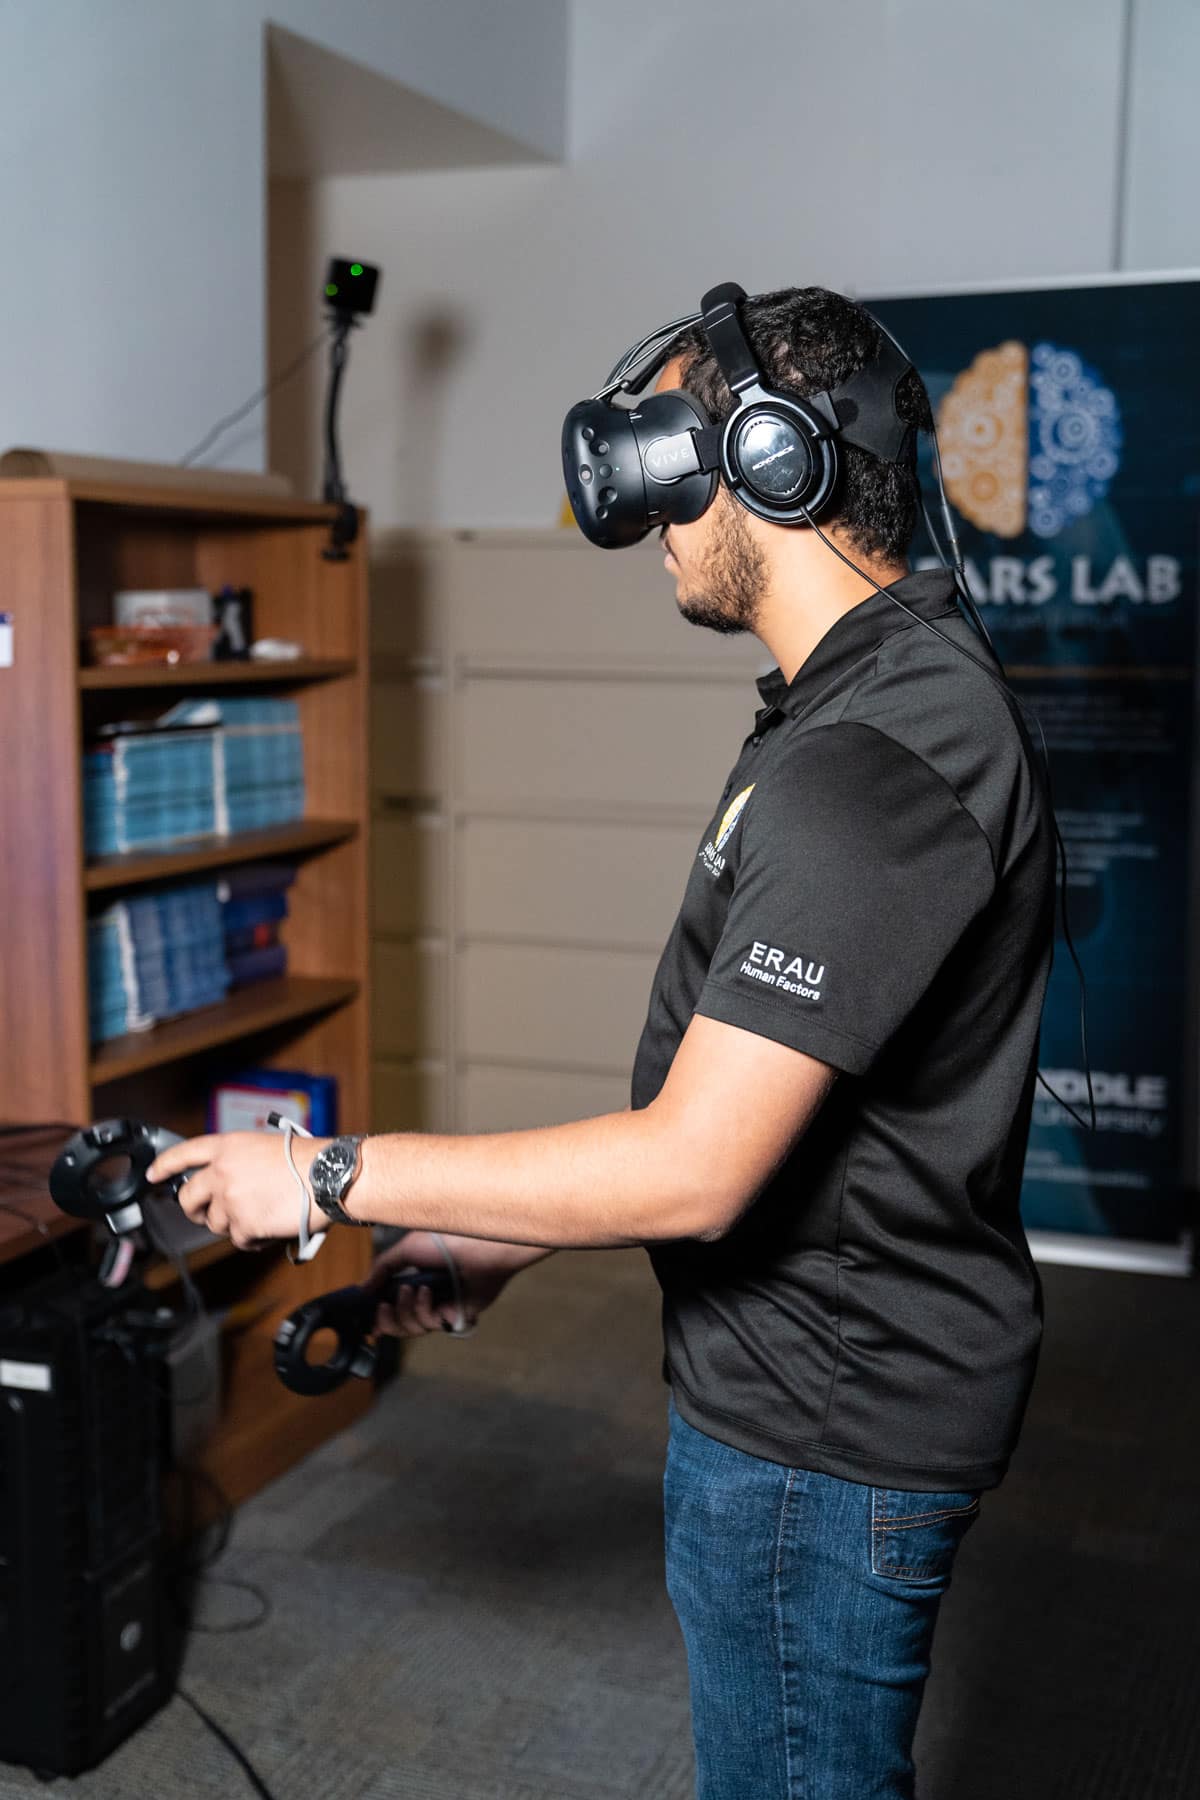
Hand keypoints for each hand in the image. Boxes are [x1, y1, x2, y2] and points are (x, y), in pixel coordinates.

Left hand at [146, 1130, 329, 1249]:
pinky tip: (268, 1227)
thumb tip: (228, 1182)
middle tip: (209, 1213)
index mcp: (228, 1146)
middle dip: (196, 1210)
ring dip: (233, 1224)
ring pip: (215, 1222)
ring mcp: (230, 1198)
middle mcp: (222, 1171)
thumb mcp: (265, 1147)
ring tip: (259, 1215)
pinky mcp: (243, 1223)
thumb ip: (238, 1161)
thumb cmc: (309, 1160)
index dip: (164, 1165)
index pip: (184, 1154)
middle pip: (188, 1197)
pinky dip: (252, 1238)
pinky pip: (238, 1239)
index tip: (153, 1174)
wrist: (328, 1176)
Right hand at [367, 1232, 527, 1338]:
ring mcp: (441, 1308)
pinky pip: (429, 1326)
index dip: (377, 1314)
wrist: (480, 1248)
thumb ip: (383, 1269)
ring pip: (410, 1328)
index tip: (365, 1319)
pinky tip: (428, 1293)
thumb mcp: (407, 1249)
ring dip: (405, 1311)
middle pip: (397, 1324)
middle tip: (383, 1307)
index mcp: (415, 1279)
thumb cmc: (449, 1241)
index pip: (391, 1304)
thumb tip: (362, 1289)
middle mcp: (427, 1297)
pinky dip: (424, 1310)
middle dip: (386, 1319)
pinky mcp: (456, 1317)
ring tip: (412, 1290)